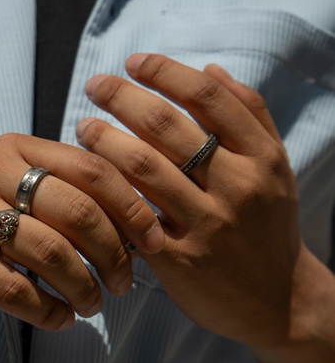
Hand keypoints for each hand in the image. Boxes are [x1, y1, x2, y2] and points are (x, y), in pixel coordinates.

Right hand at [0, 134, 162, 330]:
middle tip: (124, 284)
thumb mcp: (5, 180)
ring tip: (93, 306)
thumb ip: (58, 187)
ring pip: (50, 252)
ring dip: (85, 287)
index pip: (93, 170)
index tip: (155, 241)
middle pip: (79, 212)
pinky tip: (60, 319)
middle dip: (115, 255)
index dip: (134, 208)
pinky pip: (14, 290)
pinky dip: (49, 311)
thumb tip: (130, 221)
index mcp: (16, 148)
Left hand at [77, 54, 303, 349]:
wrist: (278, 300)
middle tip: (95, 86)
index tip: (134, 62)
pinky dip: (108, 194)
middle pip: (168, 128)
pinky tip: (90, 180)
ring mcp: (208, 225)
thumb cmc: (269, 227)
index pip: (207, 98)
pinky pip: (134, 218)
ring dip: (106, 141)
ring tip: (85, 127)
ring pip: (144, 169)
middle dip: (124, 99)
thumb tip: (210, 69)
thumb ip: (250, 115)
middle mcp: (237, 187)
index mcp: (261, 158)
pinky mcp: (180, 261)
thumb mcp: (276, 167)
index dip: (165, 72)